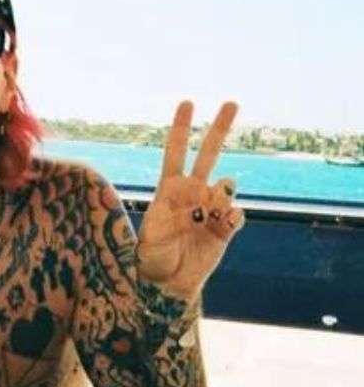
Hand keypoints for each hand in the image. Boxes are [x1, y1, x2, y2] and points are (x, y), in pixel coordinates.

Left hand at [136, 101, 244, 302]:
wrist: (169, 284)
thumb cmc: (152, 259)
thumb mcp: (150, 239)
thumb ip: (169, 220)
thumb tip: (196, 203)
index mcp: (168, 191)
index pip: (175, 153)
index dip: (180, 128)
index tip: (187, 103)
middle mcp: (192, 194)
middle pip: (207, 154)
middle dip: (219, 128)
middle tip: (232, 102)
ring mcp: (211, 208)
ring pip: (225, 186)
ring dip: (218, 198)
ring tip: (204, 219)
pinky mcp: (225, 227)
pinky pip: (236, 214)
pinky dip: (232, 218)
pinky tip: (222, 225)